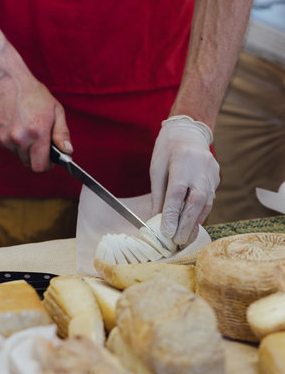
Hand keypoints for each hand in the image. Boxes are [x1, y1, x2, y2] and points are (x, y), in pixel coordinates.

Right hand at [0, 70, 71, 170]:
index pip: (40, 167)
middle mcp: (20, 138)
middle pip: (29, 164)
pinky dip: (13, 142)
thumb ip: (62, 134)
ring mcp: (5, 139)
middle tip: (40, 141)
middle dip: (36, 156)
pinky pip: (9, 148)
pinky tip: (16, 126)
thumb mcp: (56, 111)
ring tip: (27, 128)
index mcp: (37, 133)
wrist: (6, 80)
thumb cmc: (33, 94)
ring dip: (25, 148)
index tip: (50, 158)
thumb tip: (67, 151)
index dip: (47, 164)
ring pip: (19, 155)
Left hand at [150, 115, 219, 245]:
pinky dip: (200, 213)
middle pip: (195, 202)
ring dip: (195, 222)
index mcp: (181, 162)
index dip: (172, 215)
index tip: (166, 232)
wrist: (189, 132)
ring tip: (185, 237)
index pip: (177, 193)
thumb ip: (158, 194)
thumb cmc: (167, 149)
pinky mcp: (216, 178)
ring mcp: (211, 173)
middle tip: (177, 241)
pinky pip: (209, 199)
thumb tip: (156, 218)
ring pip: (206, 203)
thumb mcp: (157, 169)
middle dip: (186, 224)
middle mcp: (200, 169)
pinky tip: (193, 224)